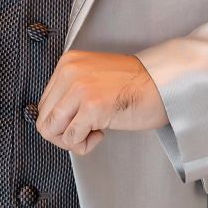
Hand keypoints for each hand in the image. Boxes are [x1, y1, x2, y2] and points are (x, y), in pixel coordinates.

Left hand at [36, 51, 167, 154]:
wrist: (164, 84)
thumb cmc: (135, 85)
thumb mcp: (94, 78)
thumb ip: (70, 93)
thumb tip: (53, 122)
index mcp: (68, 63)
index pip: (43, 104)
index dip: (61, 121)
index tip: (81, 120)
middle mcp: (70, 72)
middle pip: (43, 119)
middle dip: (63, 133)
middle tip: (86, 130)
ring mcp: (80, 89)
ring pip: (51, 130)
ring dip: (71, 140)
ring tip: (93, 132)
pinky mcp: (91, 107)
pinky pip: (72, 139)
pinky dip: (85, 145)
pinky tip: (102, 132)